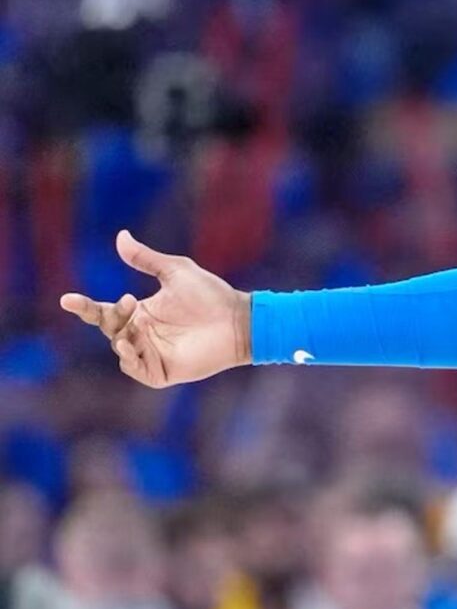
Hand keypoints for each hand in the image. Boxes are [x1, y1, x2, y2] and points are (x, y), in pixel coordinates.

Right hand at [60, 230, 251, 388]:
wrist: (239, 320)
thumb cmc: (211, 295)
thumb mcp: (176, 271)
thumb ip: (146, 259)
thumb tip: (121, 236)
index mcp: (140, 313)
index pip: (103, 312)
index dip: (84, 307)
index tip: (66, 299)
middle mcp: (141, 334)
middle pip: (110, 329)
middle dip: (113, 316)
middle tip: (129, 302)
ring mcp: (151, 354)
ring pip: (121, 350)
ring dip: (123, 338)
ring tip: (137, 324)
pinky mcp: (163, 372)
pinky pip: (137, 370)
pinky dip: (132, 359)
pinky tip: (136, 346)